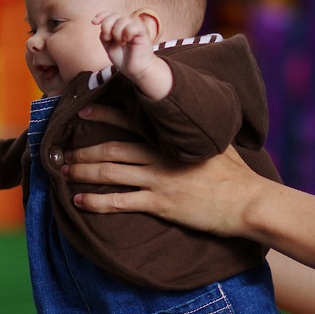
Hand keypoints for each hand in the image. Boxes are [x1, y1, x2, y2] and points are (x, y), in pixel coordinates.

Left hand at [61, 104, 250, 236]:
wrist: (250, 203)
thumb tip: (189, 121)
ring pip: (111, 172)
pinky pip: (120, 202)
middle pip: (112, 148)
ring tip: (65, 173)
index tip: (83, 109)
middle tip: (64, 152)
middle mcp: (160, 156)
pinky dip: (96, 201)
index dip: (104, 113)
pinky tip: (80, 202)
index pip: (131, 120)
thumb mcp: (217, 143)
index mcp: (171, 139)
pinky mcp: (161, 203)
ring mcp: (159, 180)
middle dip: (84, 150)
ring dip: (84, 172)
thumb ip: (195, 133)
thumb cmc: (236, 174)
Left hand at [93, 12, 171, 98]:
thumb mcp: (108, 46)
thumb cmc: (123, 58)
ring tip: (121, 43)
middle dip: (107, 26)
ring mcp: (136, 26)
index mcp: (119, 26)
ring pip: (123, 20)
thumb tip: (102, 26)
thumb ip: (104, 35)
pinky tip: (128, 41)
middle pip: (114, 15)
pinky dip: (126, 34)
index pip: (110, 14)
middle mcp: (128, 24)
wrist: (135, 70)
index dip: (101, 15)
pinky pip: (132, 26)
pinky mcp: (143, 31)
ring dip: (117, 33)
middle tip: (109, 39)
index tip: (94, 22)